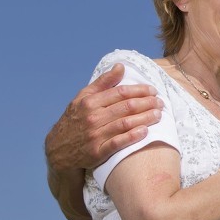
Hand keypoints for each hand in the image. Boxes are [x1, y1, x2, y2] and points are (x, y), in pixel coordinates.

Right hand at [45, 63, 163, 171]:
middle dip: (147, 103)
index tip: (153, 90)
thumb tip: (120, 67)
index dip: (140, 90)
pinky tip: (145, 132)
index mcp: (90, 102)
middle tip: (160, 103)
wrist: (58, 149)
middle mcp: (92, 117)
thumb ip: (103, 83)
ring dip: (145, 118)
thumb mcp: (83, 98)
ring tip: (158, 115)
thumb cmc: (76, 120)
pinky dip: (132, 136)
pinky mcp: (97, 152)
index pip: (121, 93)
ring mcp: (94, 135)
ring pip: (125, 123)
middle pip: (126, 107)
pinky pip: (118, 143)